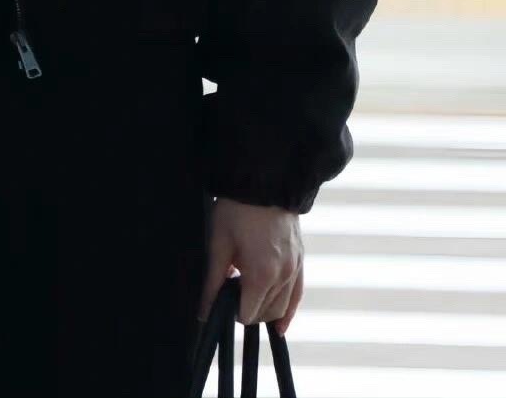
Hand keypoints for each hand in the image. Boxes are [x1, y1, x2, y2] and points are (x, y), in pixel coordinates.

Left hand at [197, 197, 303, 335]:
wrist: (264, 181)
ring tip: (246, 291)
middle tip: (231, 292)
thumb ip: (213, 281)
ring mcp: (295, 268)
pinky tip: (279, 324)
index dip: (231, 311)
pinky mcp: (301, 260)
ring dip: (264, 308)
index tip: (221, 299)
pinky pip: (297, 295)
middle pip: (265, 314)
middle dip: (247, 311)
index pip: (248, 314)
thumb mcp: (219, 243)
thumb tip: (204, 312)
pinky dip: (288, 311)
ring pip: (281, 308)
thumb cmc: (237, 209)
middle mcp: (283, 276)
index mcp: (262, 275)